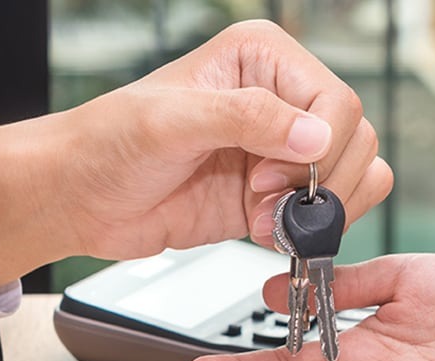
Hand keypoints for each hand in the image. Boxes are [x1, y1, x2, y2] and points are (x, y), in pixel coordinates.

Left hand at [0, 20, 392, 290]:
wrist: (78, 199)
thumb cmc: (104, 145)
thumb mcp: (171, 121)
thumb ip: (247, 118)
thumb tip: (316, 134)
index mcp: (263, 58)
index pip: (336, 101)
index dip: (317, 148)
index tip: (269, 177)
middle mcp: (280, 98)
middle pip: (355, 139)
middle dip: (317, 182)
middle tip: (264, 200)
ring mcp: (282, 148)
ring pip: (356, 175)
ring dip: (315, 210)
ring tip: (261, 218)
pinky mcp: (277, 193)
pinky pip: (331, 210)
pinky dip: (310, 229)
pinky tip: (264, 229)